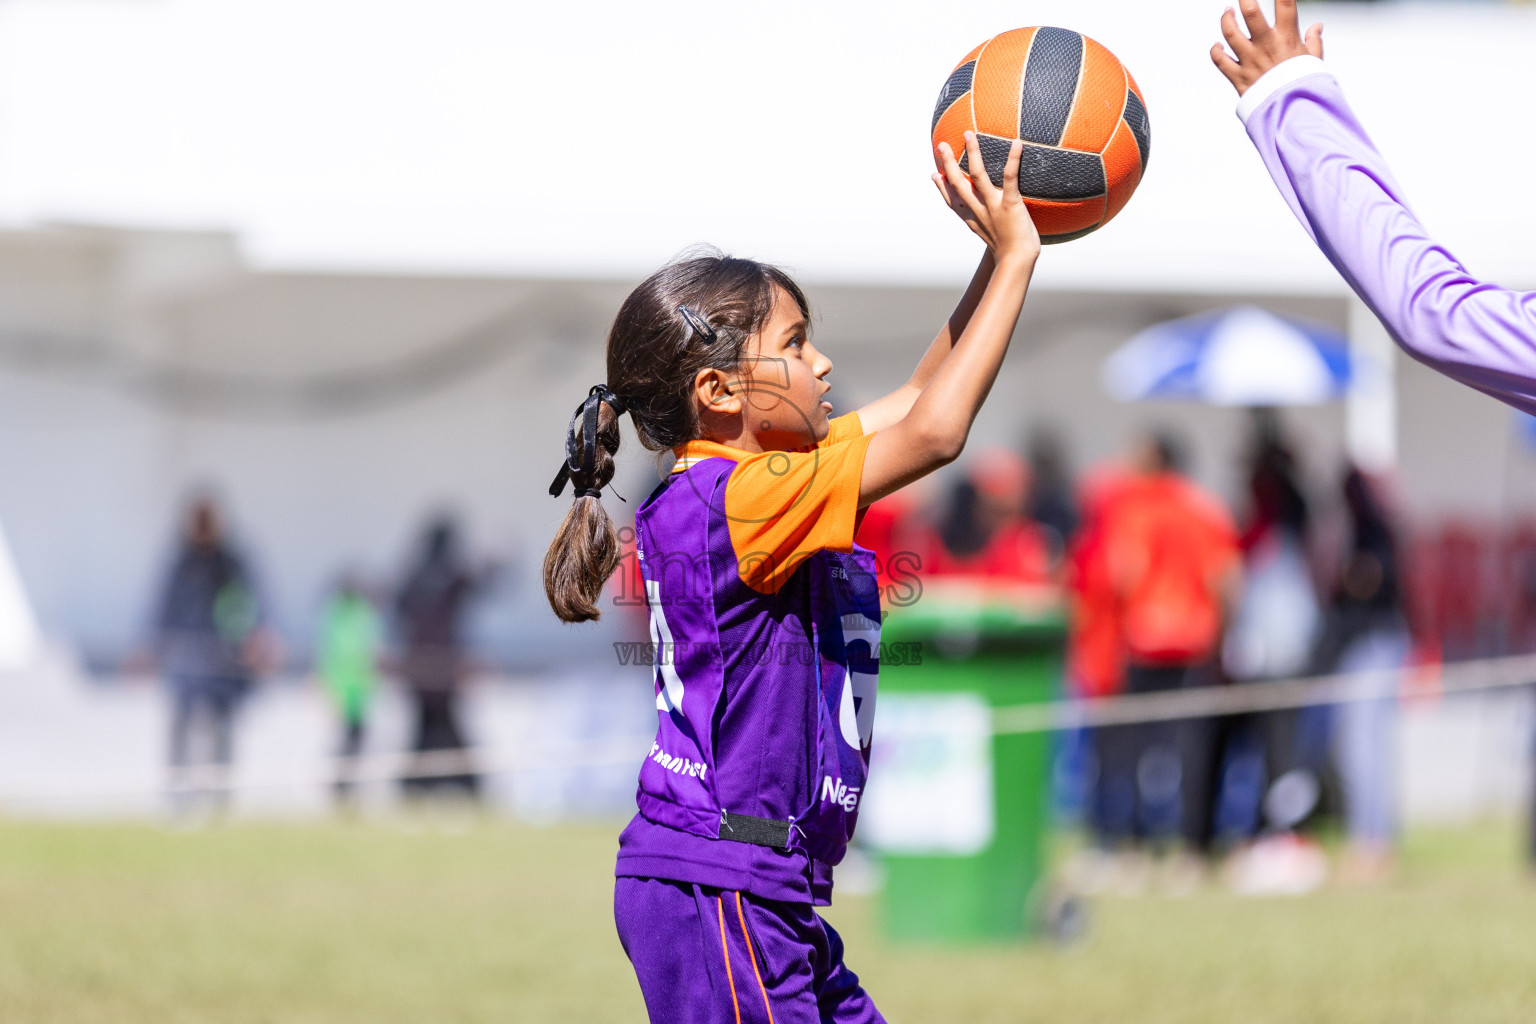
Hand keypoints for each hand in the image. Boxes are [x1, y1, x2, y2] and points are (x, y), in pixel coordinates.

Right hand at [932, 131, 1039, 265]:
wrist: (1017, 262)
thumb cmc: (1012, 254)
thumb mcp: (999, 240)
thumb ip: (997, 228)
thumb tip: (1006, 225)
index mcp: (973, 220)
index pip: (952, 201)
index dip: (942, 188)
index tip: (934, 175)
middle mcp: (978, 211)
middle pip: (957, 184)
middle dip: (947, 164)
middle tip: (941, 146)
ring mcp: (992, 206)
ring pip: (977, 175)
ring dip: (972, 153)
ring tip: (968, 134)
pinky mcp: (1009, 204)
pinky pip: (1009, 178)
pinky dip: (1013, 160)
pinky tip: (1017, 143)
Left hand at [1211, 0, 1322, 95]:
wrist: (1291, 112)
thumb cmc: (1303, 86)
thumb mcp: (1313, 61)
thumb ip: (1313, 41)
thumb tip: (1317, 26)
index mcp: (1287, 38)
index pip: (1286, 4)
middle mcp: (1266, 46)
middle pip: (1251, 13)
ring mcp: (1250, 61)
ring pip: (1230, 33)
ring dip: (1226, 19)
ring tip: (1228, 12)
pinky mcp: (1238, 77)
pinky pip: (1220, 61)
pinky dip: (1216, 51)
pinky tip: (1217, 46)